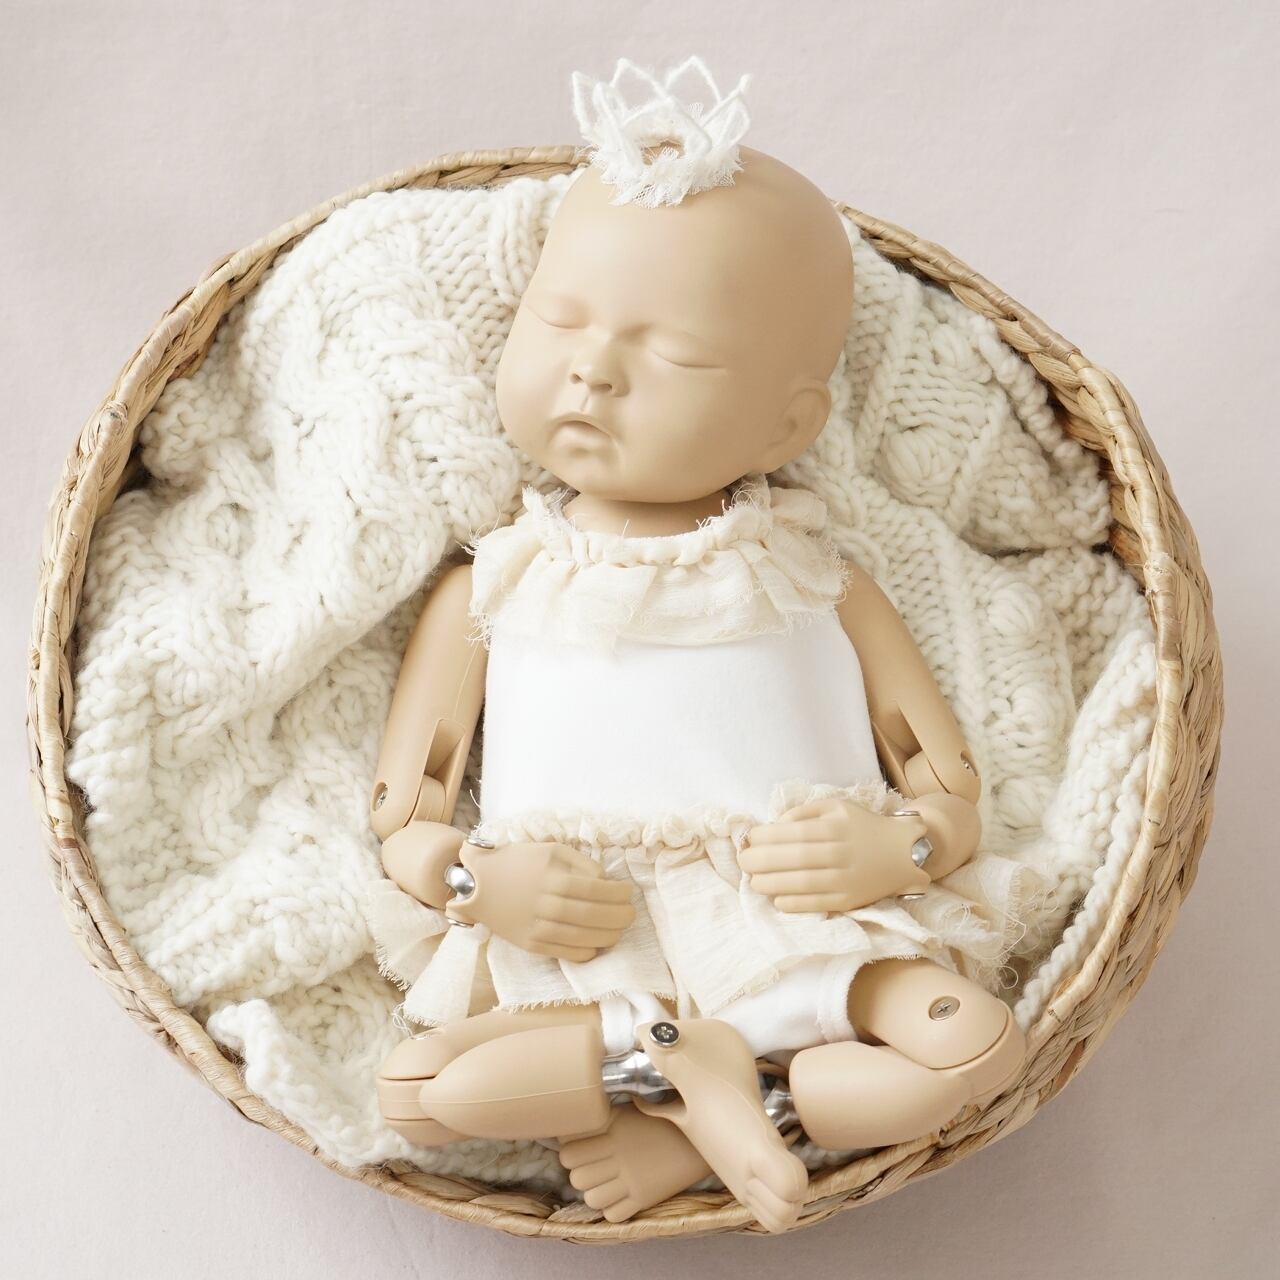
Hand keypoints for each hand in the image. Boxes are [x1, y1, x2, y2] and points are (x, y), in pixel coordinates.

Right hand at [447, 840, 634, 961]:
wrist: (479, 884)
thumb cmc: (518, 862)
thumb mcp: (551, 849)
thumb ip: (581, 862)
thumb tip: (604, 880)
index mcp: (554, 879)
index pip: (598, 891)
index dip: (619, 894)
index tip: (628, 893)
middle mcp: (548, 906)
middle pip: (595, 916)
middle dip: (620, 917)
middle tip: (630, 914)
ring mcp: (539, 928)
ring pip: (584, 938)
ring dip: (609, 936)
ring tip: (618, 930)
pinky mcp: (532, 945)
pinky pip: (567, 954)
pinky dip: (587, 952)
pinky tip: (597, 945)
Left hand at [740, 797, 930, 912]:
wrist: (904, 853)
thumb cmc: (863, 827)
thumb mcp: (836, 807)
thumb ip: (804, 812)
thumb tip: (775, 824)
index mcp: (835, 827)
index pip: (792, 833)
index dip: (765, 837)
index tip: (749, 839)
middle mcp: (840, 853)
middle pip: (793, 859)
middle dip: (760, 861)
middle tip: (743, 862)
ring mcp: (845, 879)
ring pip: (801, 883)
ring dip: (771, 883)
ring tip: (753, 881)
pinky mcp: (849, 901)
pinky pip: (816, 904)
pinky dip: (793, 903)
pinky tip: (776, 899)